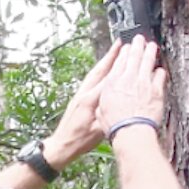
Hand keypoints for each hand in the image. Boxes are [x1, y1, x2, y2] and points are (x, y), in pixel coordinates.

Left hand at [42, 41, 121, 167]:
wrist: (61, 145)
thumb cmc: (79, 141)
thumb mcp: (98, 132)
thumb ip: (109, 117)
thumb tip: (122, 106)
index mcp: (89, 101)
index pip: (107, 80)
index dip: (118, 66)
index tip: (127, 55)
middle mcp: (84, 94)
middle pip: (100, 70)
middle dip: (111, 56)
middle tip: (121, 43)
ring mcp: (80, 94)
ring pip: (94, 73)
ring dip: (105, 61)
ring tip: (114, 50)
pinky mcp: (78, 97)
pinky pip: (91, 79)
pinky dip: (99, 71)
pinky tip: (104, 69)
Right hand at [96, 34, 166, 131]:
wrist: (131, 131)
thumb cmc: (115, 125)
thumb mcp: (101, 109)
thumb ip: (105, 97)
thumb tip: (106, 96)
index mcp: (113, 82)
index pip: (119, 60)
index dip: (124, 52)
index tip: (126, 47)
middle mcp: (128, 79)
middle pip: (134, 56)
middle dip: (137, 45)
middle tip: (140, 39)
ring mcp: (144, 83)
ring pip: (148, 61)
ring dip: (150, 52)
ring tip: (152, 46)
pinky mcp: (156, 91)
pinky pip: (160, 76)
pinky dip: (159, 71)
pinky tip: (160, 70)